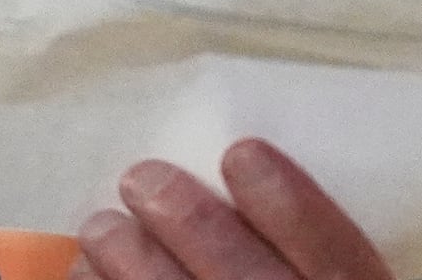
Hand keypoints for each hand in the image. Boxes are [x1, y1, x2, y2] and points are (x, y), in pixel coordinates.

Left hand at [75, 141, 395, 279]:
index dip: (288, 205)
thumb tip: (236, 163)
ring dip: (131, 263)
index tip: (241, 153)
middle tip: (142, 178)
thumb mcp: (319, 271)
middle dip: (187, 221)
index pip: (334, 257)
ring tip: (102, 227)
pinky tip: (88, 274)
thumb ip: (304, 242)